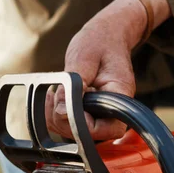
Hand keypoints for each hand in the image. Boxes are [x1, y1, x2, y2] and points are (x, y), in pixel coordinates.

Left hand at [47, 0, 170, 140]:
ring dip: (56, 116)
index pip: (107, 129)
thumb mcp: (83, 58)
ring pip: (73, 134)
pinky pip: (66, 126)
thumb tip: (62, 111)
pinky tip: (56, 96)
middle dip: (64, 118)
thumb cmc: (98, 42)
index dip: (83, 124)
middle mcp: (112, 111)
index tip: (68, 104)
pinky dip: (53, 115)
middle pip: (87, 135)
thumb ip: (72, 86)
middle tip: (59, 94)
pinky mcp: (86, 114)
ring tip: (58, 92)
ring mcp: (99, 115)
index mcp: (120, 97)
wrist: (104, 36)